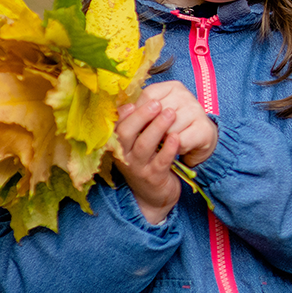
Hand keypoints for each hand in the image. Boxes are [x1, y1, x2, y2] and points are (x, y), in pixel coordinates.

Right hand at [114, 82, 217, 223]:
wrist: (155, 195)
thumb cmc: (147, 161)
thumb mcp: (136, 143)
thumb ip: (136, 123)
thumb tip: (136, 97)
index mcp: (119, 144)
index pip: (116, 126)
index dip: (123, 113)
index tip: (134, 101)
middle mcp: (124, 156)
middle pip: (126, 134)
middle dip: (141, 117)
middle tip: (156, 103)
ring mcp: (138, 168)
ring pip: (144, 146)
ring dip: (157, 128)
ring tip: (170, 113)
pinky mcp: (154, 178)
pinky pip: (161, 162)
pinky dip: (168, 149)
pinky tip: (175, 137)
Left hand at [132, 81, 217, 166]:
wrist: (199, 140)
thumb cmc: (172, 127)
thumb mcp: (156, 115)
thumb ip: (140, 111)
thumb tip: (121, 113)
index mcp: (172, 87)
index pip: (148, 95)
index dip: (138, 112)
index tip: (134, 125)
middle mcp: (185, 95)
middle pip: (157, 112)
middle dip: (149, 129)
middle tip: (146, 138)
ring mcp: (196, 111)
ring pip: (168, 129)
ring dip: (162, 141)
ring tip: (164, 143)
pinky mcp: (204, 129)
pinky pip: (180, 141)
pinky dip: (174, 149)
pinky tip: (176, 147)